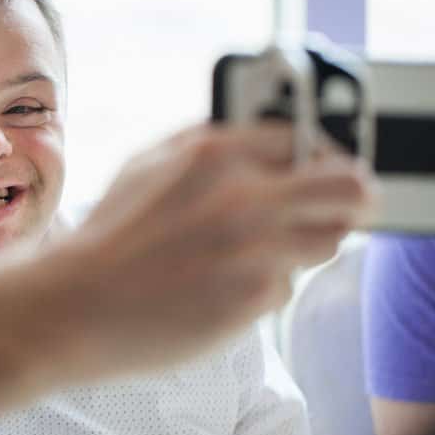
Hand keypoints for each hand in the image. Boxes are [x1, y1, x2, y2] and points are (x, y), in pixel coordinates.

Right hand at [52, 122, 376, 377]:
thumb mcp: (148, 161)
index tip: (320, 165)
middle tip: (349, 204)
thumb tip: (261, 132)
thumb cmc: (111, 232)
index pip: (305, 137)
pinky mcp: (256, 297)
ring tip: (260, 248)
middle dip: (355, 195)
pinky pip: (288, 284)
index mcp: (216, 152)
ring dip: (306, 242)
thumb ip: (206, 139)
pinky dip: (264, 284)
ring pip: (330, 239)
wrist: (79, 302)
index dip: (316, 152)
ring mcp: (256, 249)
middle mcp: (245, 195)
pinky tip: (222, 284)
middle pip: (351, 187)